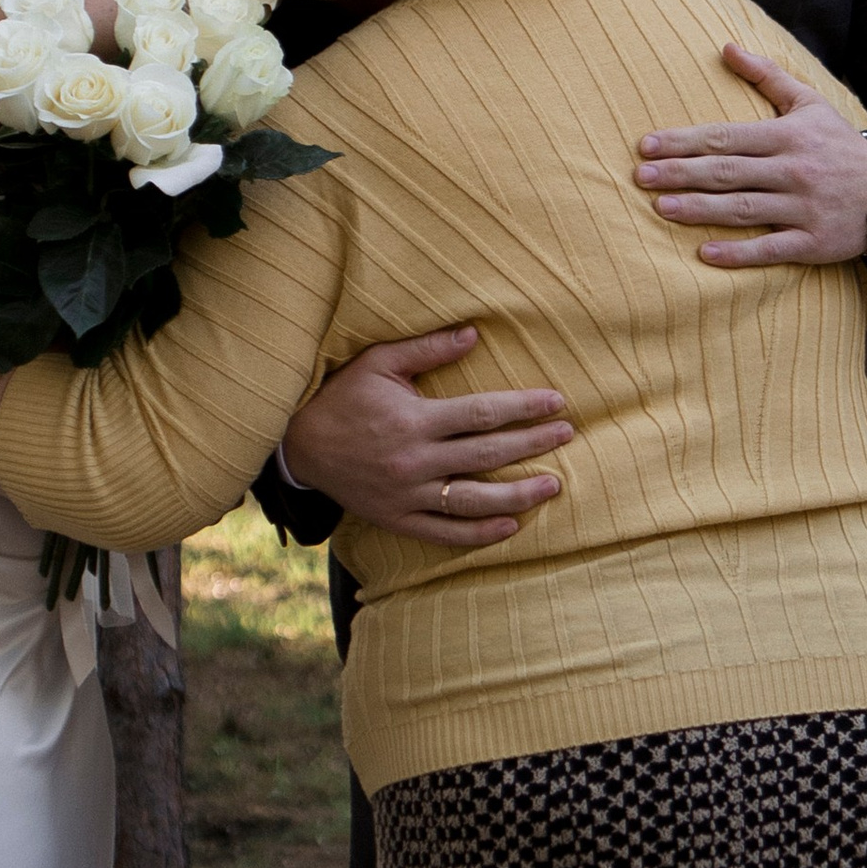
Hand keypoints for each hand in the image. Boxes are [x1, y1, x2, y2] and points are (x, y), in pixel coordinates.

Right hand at [281, 327, 572, 549]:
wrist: (299, 446)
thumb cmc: (342, 397)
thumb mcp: (378, 363)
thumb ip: (427, 349)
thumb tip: (474, 334)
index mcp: (414, 421)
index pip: (482, 415)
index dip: (523, 409)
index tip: (555, 403)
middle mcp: (415, 461)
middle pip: (488, 454)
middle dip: (533, 444)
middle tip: (567, 435)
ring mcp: (408, 495)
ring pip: (474, 501)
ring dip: (519, 495)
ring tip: (553, 485)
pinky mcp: (398, 519)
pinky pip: (445, 533)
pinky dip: (480, 534)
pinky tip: (510, 526)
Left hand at [636, 43, 866, 266]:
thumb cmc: (841, 145)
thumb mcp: (810, 103)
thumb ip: (767, 76)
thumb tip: (726, 47)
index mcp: (788, 136)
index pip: (727, 136)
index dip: (685, 141)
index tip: (648, 145)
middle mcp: (793, 170)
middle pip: (729, 172)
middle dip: (682, 174)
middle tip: (642, 177)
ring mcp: (803, 208)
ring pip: (744, 209)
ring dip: (701, 210)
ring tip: (662, 209)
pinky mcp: (813, 242)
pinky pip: (771, 249)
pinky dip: (739, 253)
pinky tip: (705, 254)